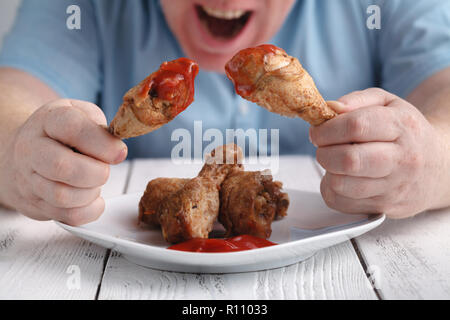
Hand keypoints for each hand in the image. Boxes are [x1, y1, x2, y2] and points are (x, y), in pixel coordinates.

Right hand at [0, 99, 127, 224]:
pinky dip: (89, 210)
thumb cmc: (61, 133)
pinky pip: (68, 216)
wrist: (25, 152)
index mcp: (48, 120)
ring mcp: (29, 179)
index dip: (101, 143)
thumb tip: (117, 150)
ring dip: (91, 192)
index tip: (120, 152)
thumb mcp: (82, 115)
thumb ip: (102, 127)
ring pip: (63, 196)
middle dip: (96, 173)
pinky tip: (93, 198)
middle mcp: (32, 149)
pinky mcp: (36, 204)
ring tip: (96, 182)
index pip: (72, 128)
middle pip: (62, 166)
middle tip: (106, 170)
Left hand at [310, 88, 447, 218]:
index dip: (327, 129)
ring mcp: (394, 187)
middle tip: (323, 147)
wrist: (439, 167)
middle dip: (323, 152)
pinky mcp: (385, 208)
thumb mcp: (388, 103)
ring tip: (333, 162)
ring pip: (342, 185)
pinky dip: (331, 189)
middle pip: (348, 160)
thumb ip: (357, 100)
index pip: (356, 126)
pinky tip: (341, 178)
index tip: (317, 131)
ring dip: (327, 172)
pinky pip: (341, 203)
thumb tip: (330, 108)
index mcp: (402, 126)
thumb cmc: (406, 132)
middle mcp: (402, 159)